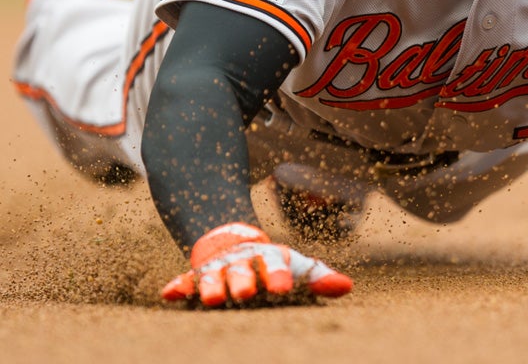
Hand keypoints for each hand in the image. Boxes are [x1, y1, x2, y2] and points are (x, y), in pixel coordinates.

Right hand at [161, 222, 353, 306]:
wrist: (233, 239)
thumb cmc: (271, 262)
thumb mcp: (295, 266)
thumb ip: (317, 277)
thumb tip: (347, 287)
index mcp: (268, 258)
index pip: (276, 264)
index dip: (279, 274)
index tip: (284, 287)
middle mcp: (242, 262)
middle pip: (243, 270)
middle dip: (244, 281)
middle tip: (247, 293)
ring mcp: (218, 267)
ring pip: (213, 276)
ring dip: (212, 286)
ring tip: (213, 298)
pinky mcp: (196, 274)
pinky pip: (186, 280)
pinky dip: (178, 286)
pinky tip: (168, 294)